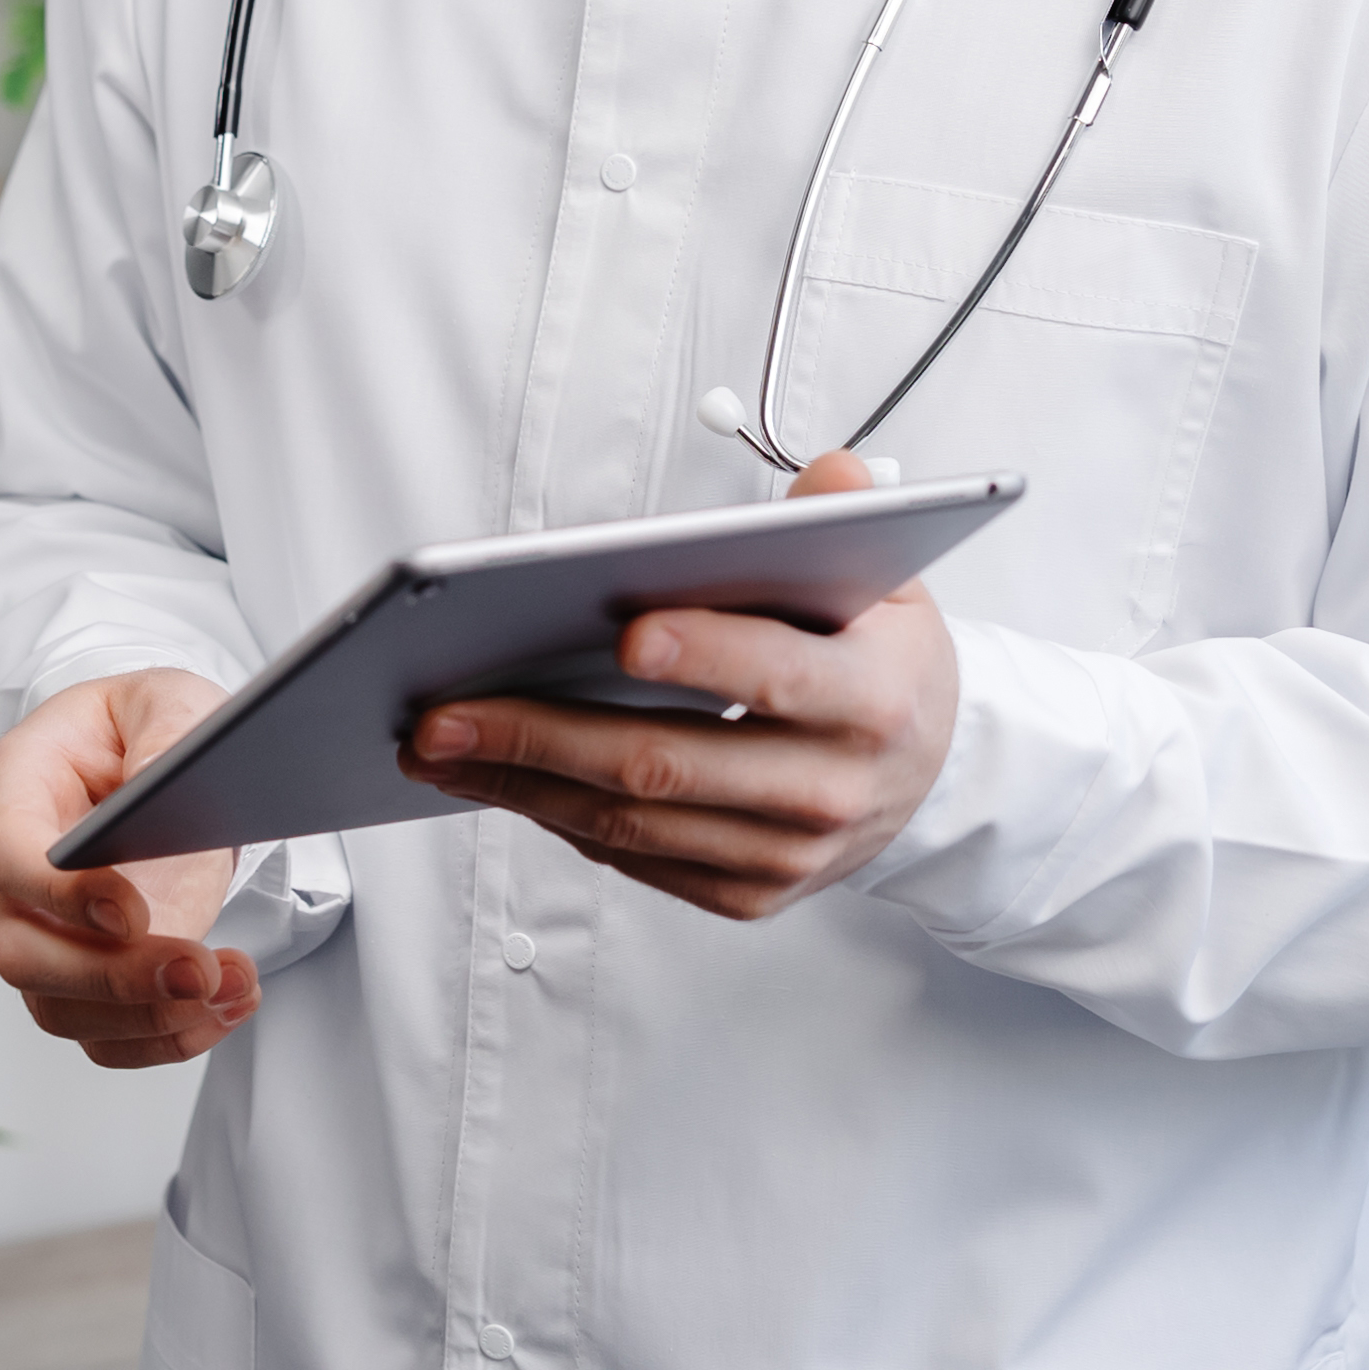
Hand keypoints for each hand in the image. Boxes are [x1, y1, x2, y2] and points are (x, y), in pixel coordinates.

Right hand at [0, 669, 257, 1069]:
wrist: (150, 765)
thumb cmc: (142, 724)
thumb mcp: (166, 699)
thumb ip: (165, 731)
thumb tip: (161, 785)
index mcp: (11, 791)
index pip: (9, 858)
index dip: (61, 897)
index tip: (133, 914)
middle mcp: (7, 878)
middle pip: (23, 955)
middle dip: (114, 978)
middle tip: (198, 970)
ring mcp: (38, 936)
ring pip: (62, 1009)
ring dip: (152, 1017)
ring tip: (234, 984)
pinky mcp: (81, 980)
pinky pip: (105, 1036)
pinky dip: (165, 1039)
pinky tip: (226, 1007)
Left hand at [395, 453, 958, 919]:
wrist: (931, 771)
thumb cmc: (879, 662)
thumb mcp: (883, 580)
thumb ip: (842, 523)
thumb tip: (833, 476)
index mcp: (870, 698)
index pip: (778, 675)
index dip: (703, 654)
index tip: (621, 630)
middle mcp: (831, 786)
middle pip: (668, 763)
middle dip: (541, 737)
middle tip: (445, 711)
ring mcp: (788, 852)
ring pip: (634, 823)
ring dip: (521, 786)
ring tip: (437, 746)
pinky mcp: (750, 893)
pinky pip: (638, 859)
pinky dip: (559, 819)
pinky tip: (498, 779)